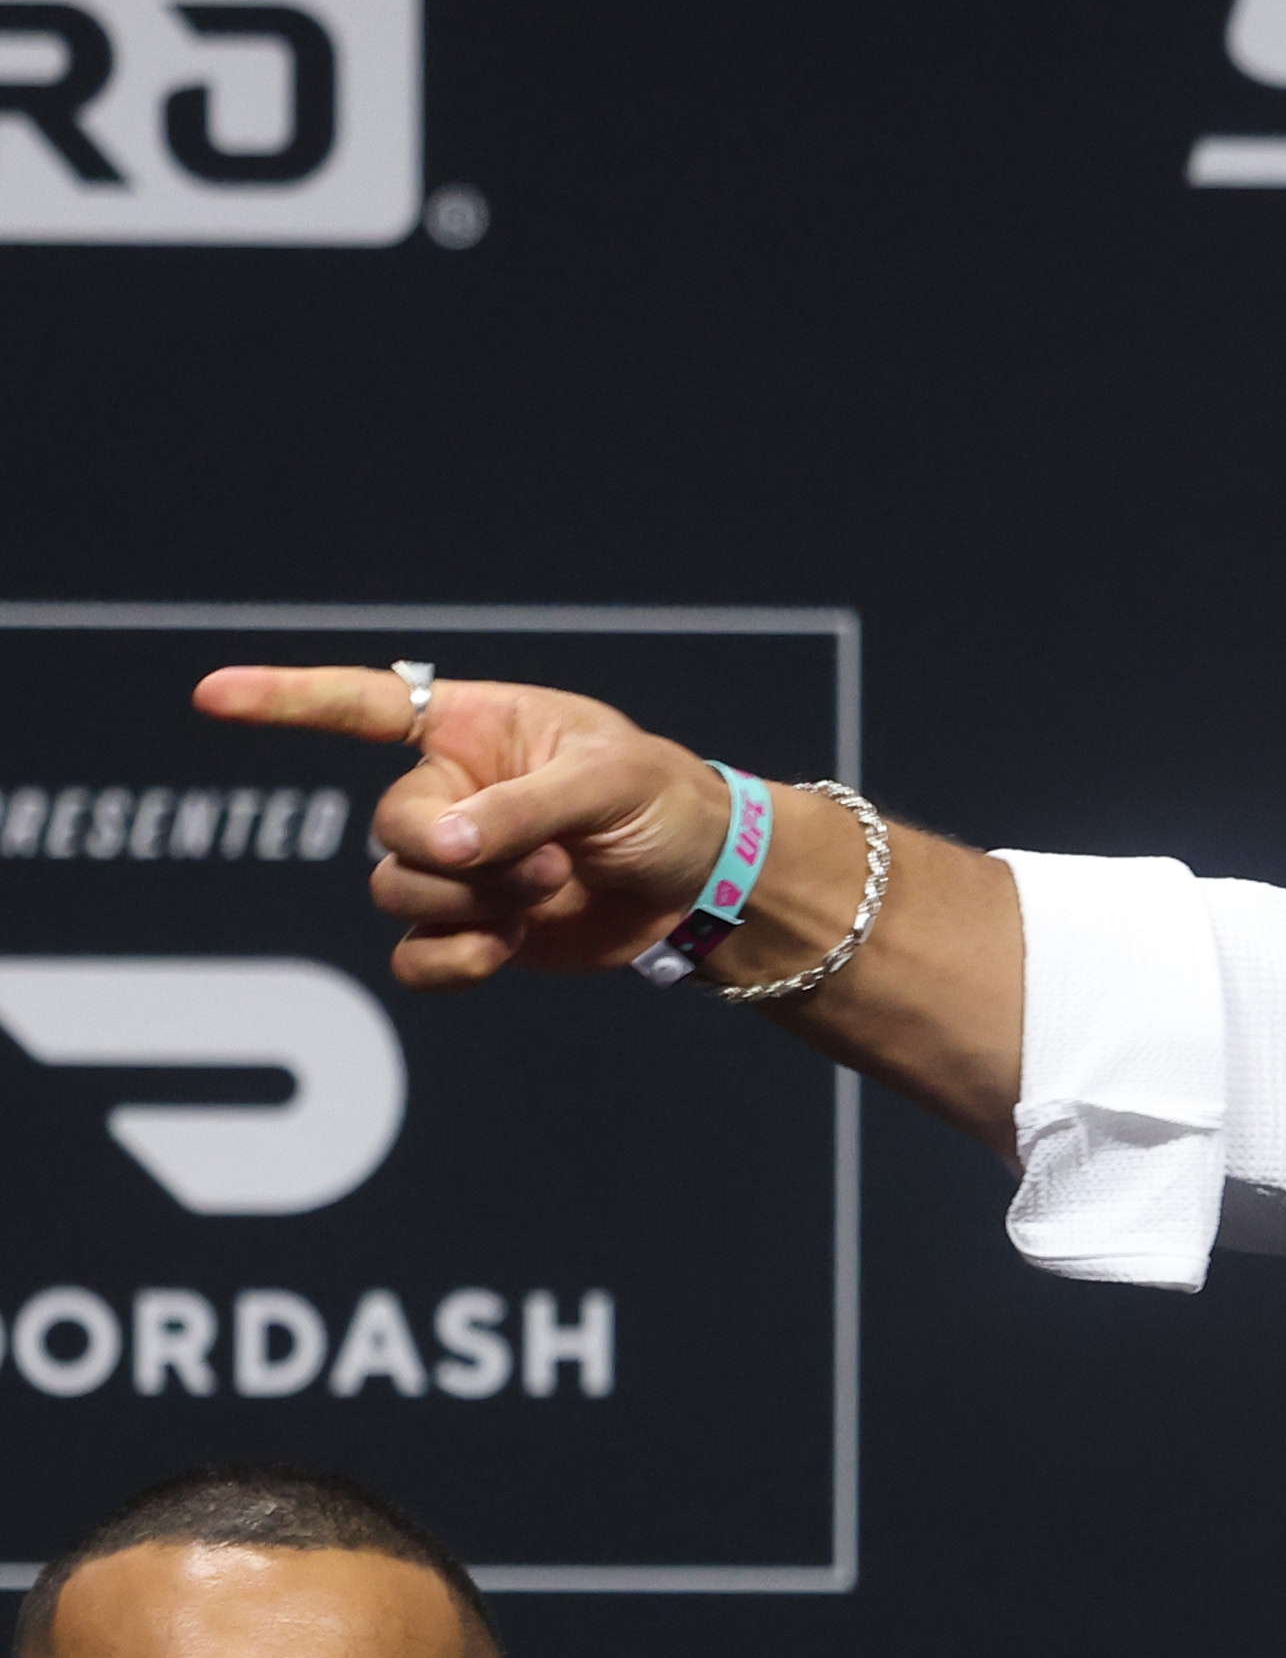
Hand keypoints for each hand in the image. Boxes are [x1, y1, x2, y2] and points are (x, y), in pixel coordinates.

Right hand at [194, 667, 726, 988]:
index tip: (211, 696)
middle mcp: (452, 791)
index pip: (365, 704)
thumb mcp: (606, 784)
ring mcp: (456, 863)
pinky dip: (452, 960)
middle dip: (456, 854)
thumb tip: (441, 848)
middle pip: (389, 828)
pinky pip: (413, 955)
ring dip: (474, 902)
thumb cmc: (663, 803)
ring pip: (399, 891)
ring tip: (550, 888)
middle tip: (545, 859)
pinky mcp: (469, 926)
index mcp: (477, 726)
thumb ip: (518, 810)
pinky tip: (507, 948)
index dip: (287, 699)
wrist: (703, 885)